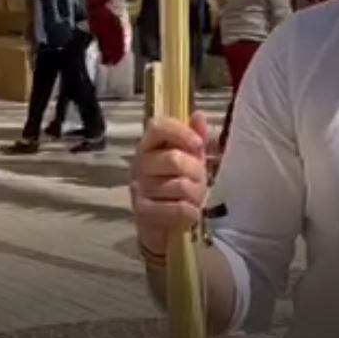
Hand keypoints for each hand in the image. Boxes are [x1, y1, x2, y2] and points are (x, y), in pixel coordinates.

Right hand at [130, 113, 209, 256]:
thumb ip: (195, 137)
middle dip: (197, 172)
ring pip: (179, 185)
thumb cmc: (176, 184)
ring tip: (194, 198)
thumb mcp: (190, 159)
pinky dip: (190, 212)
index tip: (198, 145)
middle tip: (200, 181)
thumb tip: (198, 115)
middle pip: (174, 159)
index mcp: (150, 145)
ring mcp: (138, 188)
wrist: (162, 222)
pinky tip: (190, 213)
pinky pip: (176, 208)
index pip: (158, 127)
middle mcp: (140, 164)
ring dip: (196, 195)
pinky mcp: (142, 211)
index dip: (180, 132)